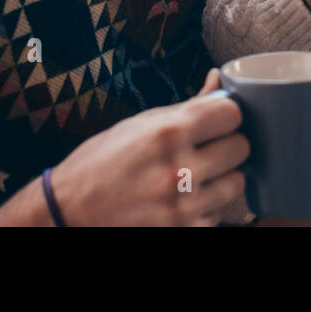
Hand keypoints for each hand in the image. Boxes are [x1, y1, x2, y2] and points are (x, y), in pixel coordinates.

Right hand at [47, 68, 248, 225]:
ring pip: (237, 182)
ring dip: (221, 177)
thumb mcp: (140, 124)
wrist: (69, 212)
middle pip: (241, 147)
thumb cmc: (102, 163)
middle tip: (206, 148)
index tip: (217, 120)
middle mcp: (181, 169)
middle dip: (226, 144)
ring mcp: (185, 206)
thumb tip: (219, 80)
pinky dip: (208, 206)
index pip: (233, 113)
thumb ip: (188, 105)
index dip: (226, 115)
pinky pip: (220, 213)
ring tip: (195, 175)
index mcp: (168, 132)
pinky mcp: (186, 232)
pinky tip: (184, 199)